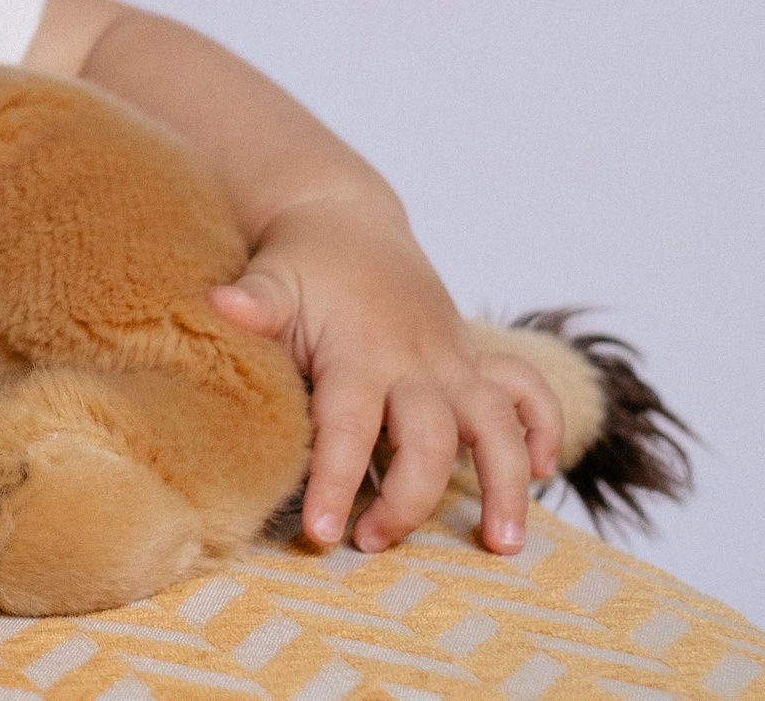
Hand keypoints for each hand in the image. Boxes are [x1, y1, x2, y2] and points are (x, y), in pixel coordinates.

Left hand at [208, 197, 563, 555]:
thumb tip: (220, 304)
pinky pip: (527, 390)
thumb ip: (254, 302)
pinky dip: (544, 426)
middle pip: (430, 440)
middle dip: (407, 501)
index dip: (336, 480)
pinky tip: (542, 470)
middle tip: (368, 542)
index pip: (350, 427)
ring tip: (500, 543)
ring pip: (498, 425)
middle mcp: (416, 360)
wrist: (345, 219)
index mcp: (359, 351)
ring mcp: (452, 361)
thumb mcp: (271, 279)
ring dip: (506, 483)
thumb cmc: (300, 263)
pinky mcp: (474, 359)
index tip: (321, 533)